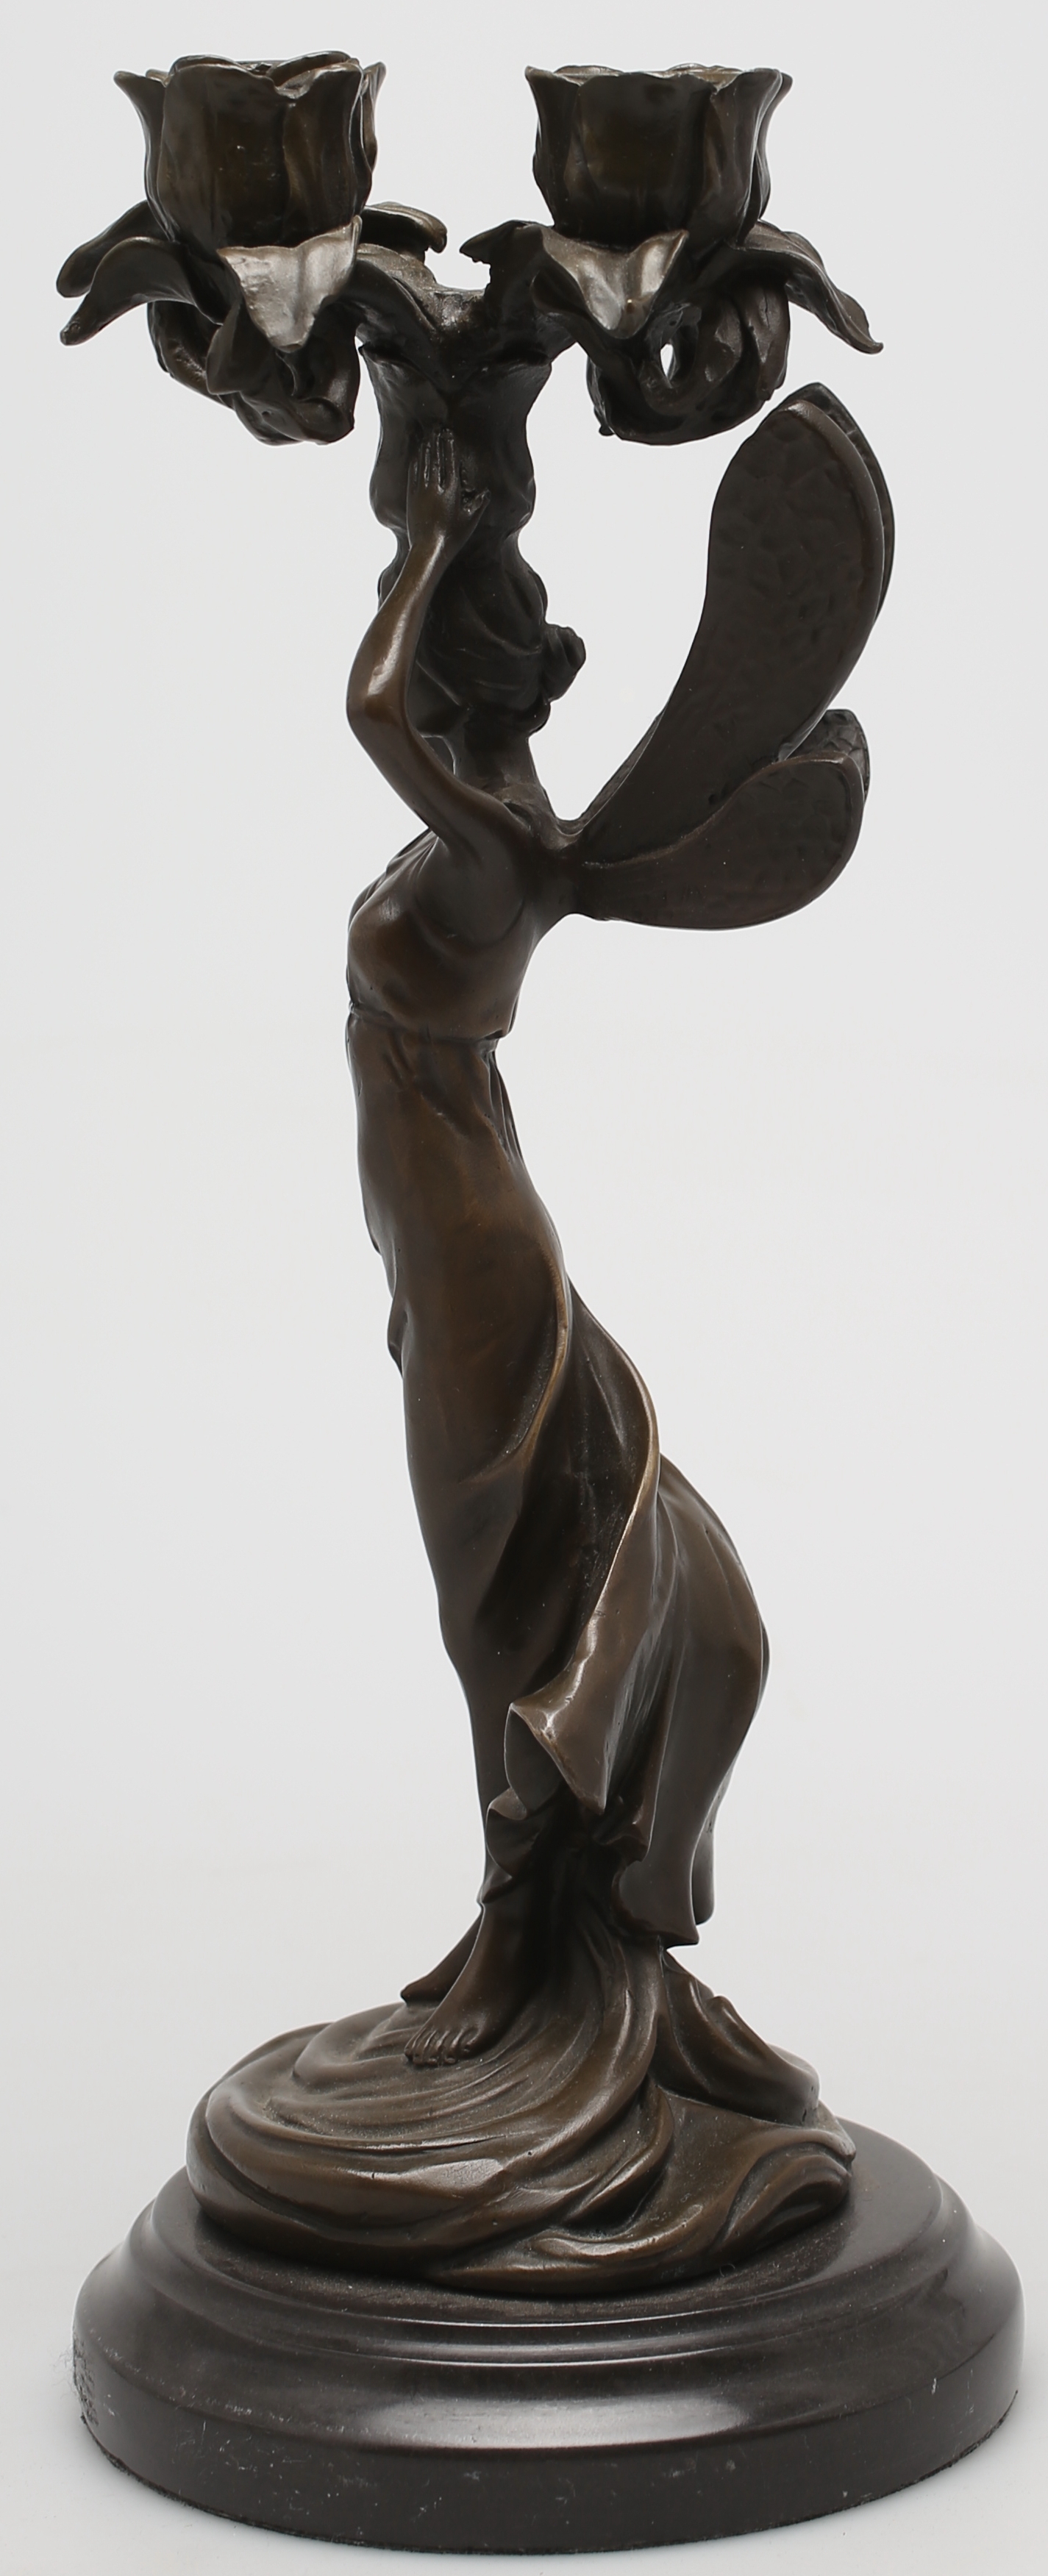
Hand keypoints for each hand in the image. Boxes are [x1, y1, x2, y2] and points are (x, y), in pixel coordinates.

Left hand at [406, 426, 488, 555]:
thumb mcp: (471, 521)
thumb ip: (479, 504)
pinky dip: (416, 461)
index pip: (450, 461)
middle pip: (436, 458)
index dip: (449, 445)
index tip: (448, 433)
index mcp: (451, 490)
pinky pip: (413, 473)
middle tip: (437, 427)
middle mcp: (435, 487)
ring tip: (427, 436)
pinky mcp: (411, 497)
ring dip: (426, 448)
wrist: (428, 549)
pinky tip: (417, 454)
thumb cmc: (453, 537)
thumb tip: (485, 492)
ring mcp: (421, 491)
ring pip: (423, 463)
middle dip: (436, 441)